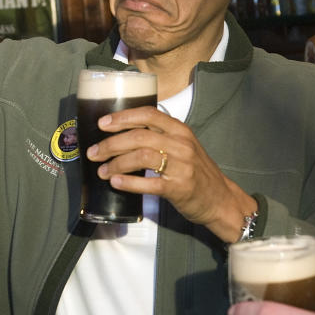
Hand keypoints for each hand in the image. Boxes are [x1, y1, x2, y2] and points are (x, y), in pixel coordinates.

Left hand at [85, 106, 256, 242]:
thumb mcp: (183, 147)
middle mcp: (182, 144)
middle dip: (111, 144)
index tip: (102, 123)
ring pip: (141, 156)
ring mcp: (182, 166)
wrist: (221, 200)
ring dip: (116, 163)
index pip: (148, 114)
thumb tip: (122, 135)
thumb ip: (160, 137)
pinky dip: (129, 182)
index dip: (122, 117)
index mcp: (180, 130)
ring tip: (102, 171)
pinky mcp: (179, 188)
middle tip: (93, 152)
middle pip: (139, 136)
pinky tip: (116, 182)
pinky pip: (149, 183)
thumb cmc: (197, 172)